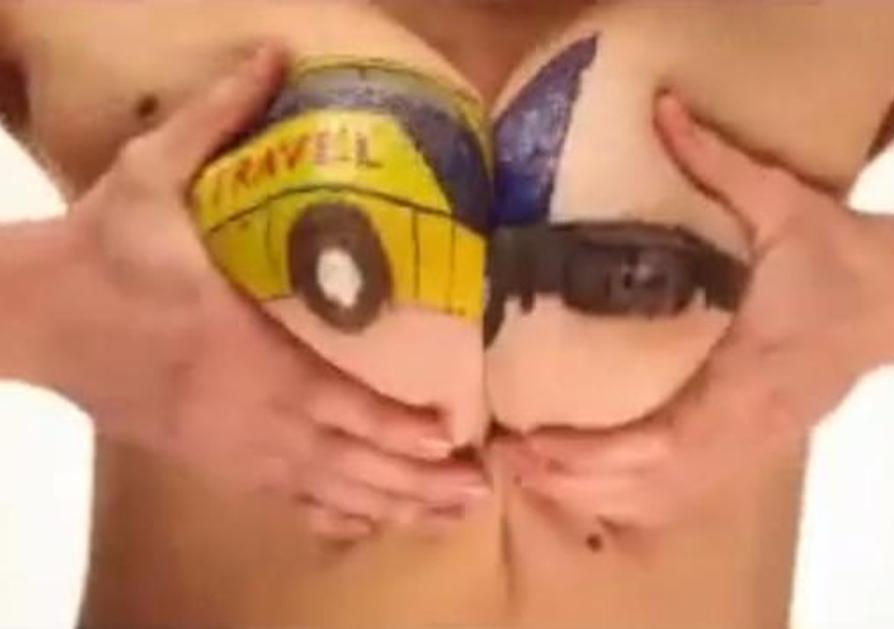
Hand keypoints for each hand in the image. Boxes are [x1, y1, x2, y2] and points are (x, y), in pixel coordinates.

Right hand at [64, 47, 488, 538]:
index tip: (452, 437)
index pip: (338, 400)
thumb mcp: (152, 177)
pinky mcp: (211, 461)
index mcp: (245, 353)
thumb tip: (272, 55)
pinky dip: (331, 514)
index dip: (396, 426)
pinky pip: (281, 499)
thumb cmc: (102, 254)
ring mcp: (231, 446)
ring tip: (448, 516)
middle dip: (416, 480)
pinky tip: (367, 526)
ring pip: (323, 491)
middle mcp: (249, 413)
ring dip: (390, 505)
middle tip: (479, 491)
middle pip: (347, 462)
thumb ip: (217, 119)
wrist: (35, 318)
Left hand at [498, 93, 893, 527]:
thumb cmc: (837, 257)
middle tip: (504, 456)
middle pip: (646, 486)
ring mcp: (745, 448)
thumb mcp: (785, 203)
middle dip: (570, 481)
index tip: (530, 439)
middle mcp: (742, 430)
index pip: (663, 440)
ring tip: (525, 473)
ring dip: (588, 498)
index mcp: (746, 378)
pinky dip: (624, 500)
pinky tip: (579, 487)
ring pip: (658, 501)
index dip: (592, 453)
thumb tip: (659, 107)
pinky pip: (678, 496)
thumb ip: (719, 162)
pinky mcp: (745, 449)